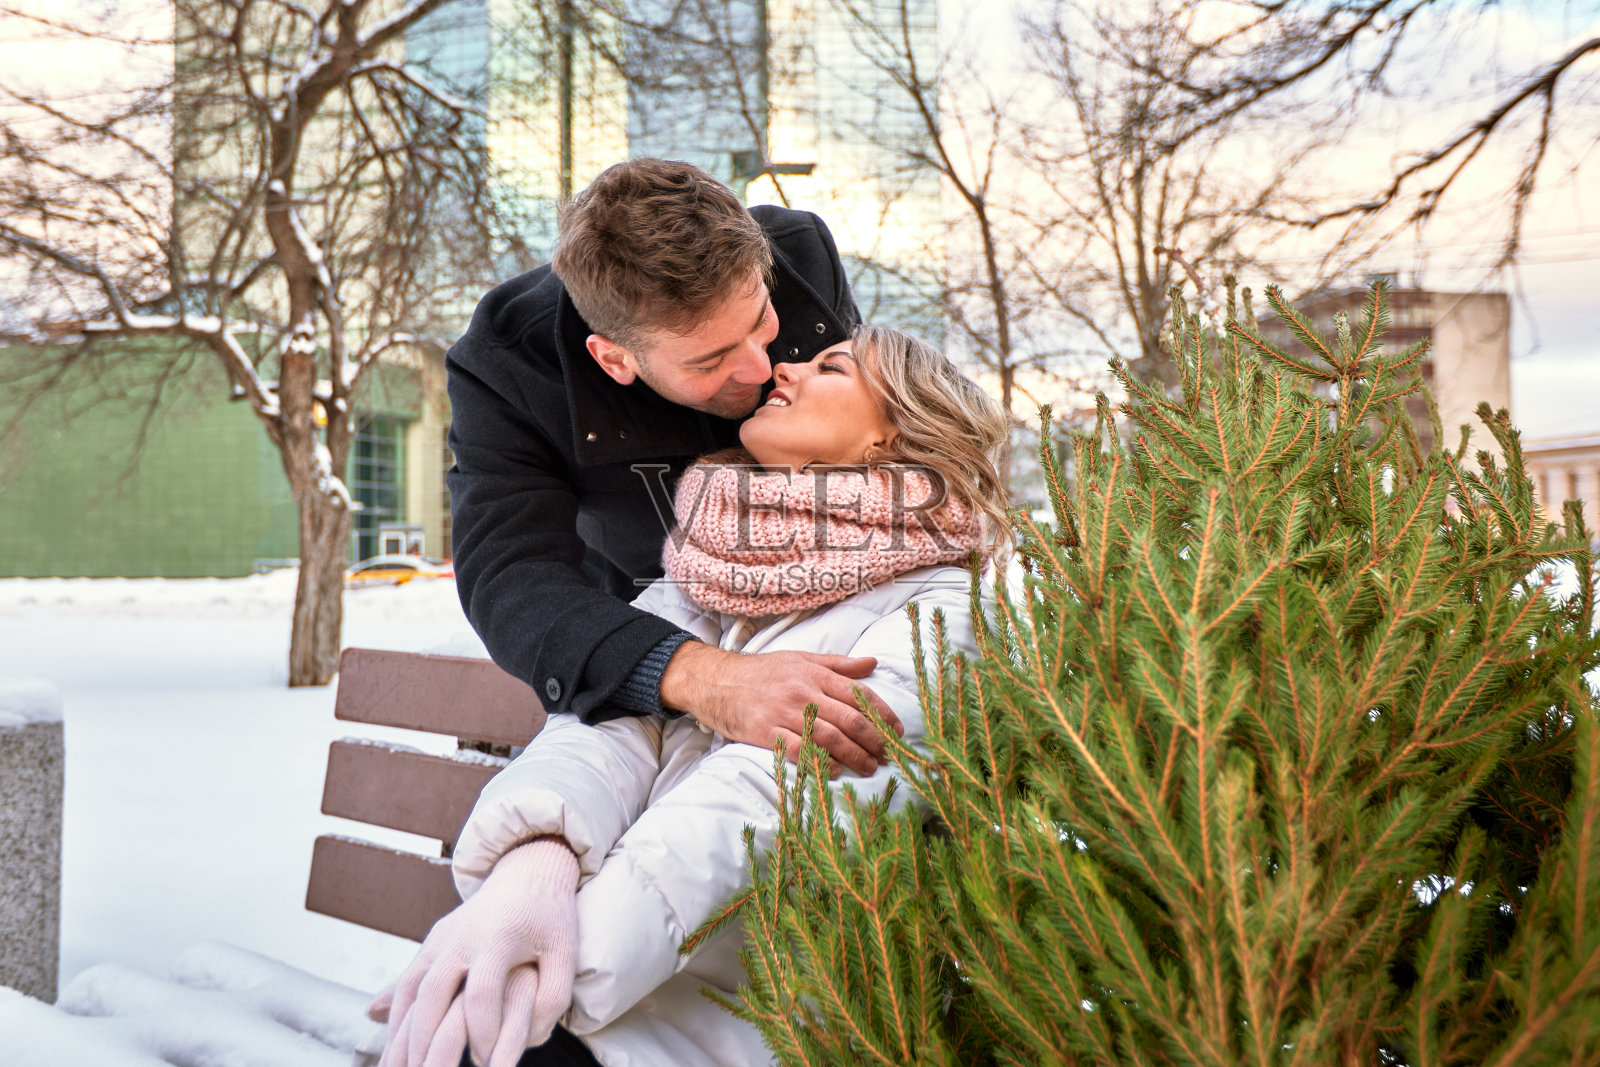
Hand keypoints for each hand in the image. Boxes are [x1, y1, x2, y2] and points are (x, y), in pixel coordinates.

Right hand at [375, 838, 579, 1066]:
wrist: (527, 873)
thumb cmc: (552, 920)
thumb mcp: (565, 953)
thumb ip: (554, 996)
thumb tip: (532, 1039)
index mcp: (498, 936)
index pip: (482, 993)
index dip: (485, 1032)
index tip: (491, 1063)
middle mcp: (461, 936)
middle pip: (434, 992)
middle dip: (426, 1040)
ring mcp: (441, 938)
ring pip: (411, 989)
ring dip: (401, 1033)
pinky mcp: (431, 942)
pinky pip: (406, 983)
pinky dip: (396, 1017)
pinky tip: (393, 1049)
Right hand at [658, 642, 902, 775]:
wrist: (714, 680)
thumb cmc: (761, 671)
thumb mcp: (800, 658)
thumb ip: (837, 664)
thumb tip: (872, 663)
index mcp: (814, 673)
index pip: (859, 694)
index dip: (883, 714)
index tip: (898, 730)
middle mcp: (803, 692)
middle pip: (850, 719)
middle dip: (875, 740)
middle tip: (888, 755)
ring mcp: (784, 713)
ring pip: (830, 737)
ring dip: (855, 755)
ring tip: (870, 767)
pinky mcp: (766, 733)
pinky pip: (800, 750)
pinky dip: (821, 762)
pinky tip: (835, 771)